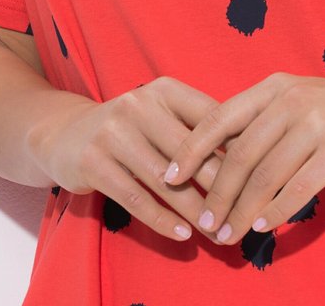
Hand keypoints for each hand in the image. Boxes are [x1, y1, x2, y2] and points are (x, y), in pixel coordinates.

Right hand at [29, 76, 236, 242]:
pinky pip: (135, 197)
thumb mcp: (161, 115)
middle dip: (219, 186)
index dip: (236, 148)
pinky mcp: (93, 162)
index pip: (210, 117)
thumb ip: (197, 128)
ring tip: (217, 231)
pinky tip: (182, 234)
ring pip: (165, 179)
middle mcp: (139, 104)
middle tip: (242, 213)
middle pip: (191, 151)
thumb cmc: (130, 129)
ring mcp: (113, 132)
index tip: (259, 177)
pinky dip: (161, 219)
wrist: (65, 135)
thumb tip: (248, 155)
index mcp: (164, 89)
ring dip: (194, 210)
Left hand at [163, 71, 324, 246]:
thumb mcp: (307, 103)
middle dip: (215, 193)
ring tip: (225, 236)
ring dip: (241, 210)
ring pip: (265, 174)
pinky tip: (263, 227)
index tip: (168, 178)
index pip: (220, 116)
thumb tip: (225, 159)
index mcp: (277, 85)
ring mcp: (317, 120)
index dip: (190, 148)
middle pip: (239, 152)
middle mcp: (292, 98)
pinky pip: (298, 186)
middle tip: (202, 225)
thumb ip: (269, 122)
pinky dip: (276, 210)